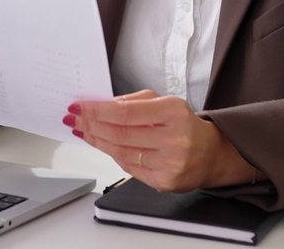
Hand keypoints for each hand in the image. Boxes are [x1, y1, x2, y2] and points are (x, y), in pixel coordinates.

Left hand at [65, 90, 253, 191]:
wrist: (208, 153)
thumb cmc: (182, 124)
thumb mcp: (164, 102)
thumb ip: (133, 102)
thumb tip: (101, 105)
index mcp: (173, 112)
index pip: (125, 112)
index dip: (97, 111)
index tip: (79, 107)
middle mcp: (174, 139)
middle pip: (120, 134)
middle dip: (91, 125)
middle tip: (74, 119)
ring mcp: (169, 163)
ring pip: (120, 153)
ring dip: (97, 141)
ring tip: (83, 131)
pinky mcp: (164, 182)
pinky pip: (128, 168)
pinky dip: (111, 155)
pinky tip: (102, 145)